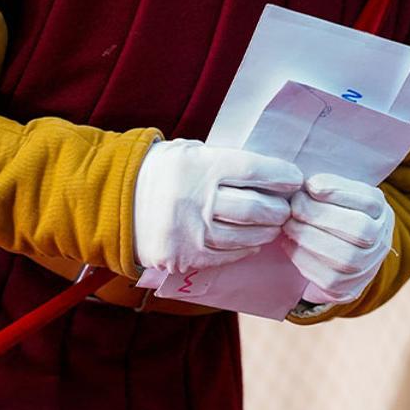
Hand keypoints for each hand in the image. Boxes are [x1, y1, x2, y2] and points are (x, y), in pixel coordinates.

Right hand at [133, 139, 302, 272]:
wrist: (114, 202)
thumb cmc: (161, 172)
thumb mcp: (188, 152)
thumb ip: (224, 160)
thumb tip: (269, 171)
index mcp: (200, 166)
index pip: (254, 170)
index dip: (281, 176)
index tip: (295, 180)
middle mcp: (196, 199)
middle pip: (257, 208)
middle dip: (279, 209)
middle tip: (286, 207)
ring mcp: (191, 231)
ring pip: (247, 236)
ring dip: (267, 231)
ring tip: (272, 224)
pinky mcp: (185, 256)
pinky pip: (228, 255)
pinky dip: (245, 248)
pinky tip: (251, 241)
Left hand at [281, 173, 394, 304]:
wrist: (340, 257)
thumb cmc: (333, 214)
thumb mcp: (337, 195)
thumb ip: (326, 187)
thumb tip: (307, 185)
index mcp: (381, 211)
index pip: (369, 200)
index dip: (338, 191)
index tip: (310, 185)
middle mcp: (381, 240)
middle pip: (359, 229)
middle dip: (320, 216)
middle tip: (294, 206)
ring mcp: (367, 268)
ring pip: (343, 256)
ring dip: (309, 237)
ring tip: (288, 224)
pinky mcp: (347, 289)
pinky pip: (326, 277)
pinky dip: (302, 258)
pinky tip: (288, 243)